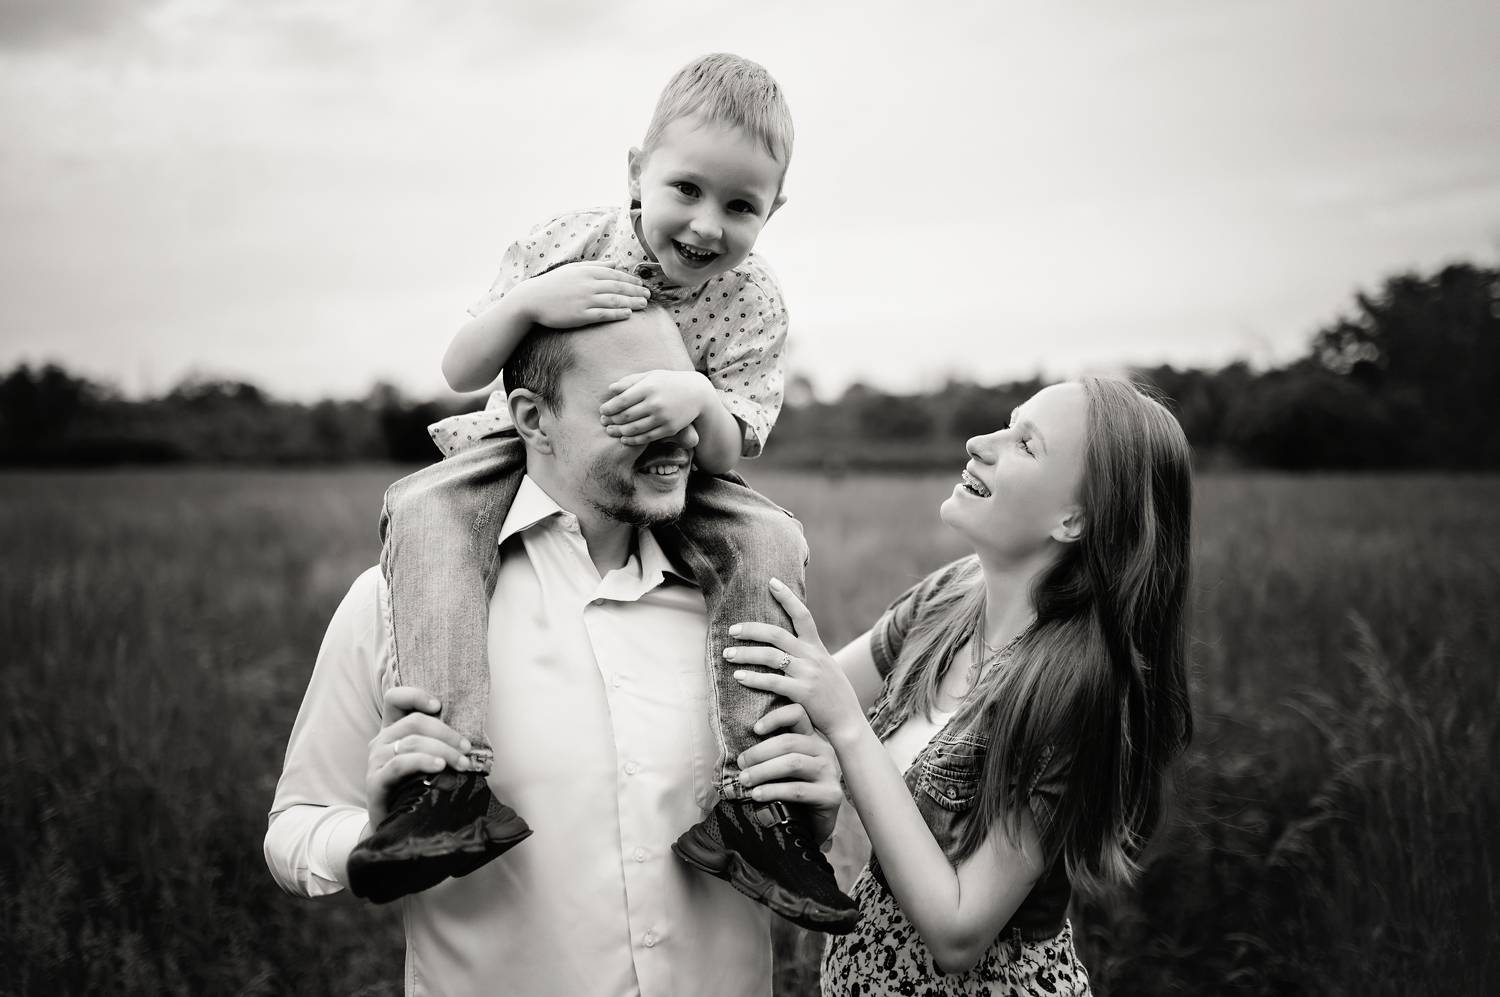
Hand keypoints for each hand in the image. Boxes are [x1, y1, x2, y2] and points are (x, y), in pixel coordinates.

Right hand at [364, 686, 472, 827]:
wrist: (393, 826)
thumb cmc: (415, 788)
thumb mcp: (428, 761)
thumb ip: (439, 745)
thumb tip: (467, 742)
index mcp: (392, 730)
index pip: (395, 699)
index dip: (416, 696)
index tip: (439, 706)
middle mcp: (381, 741)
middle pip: (414, 722)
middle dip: (446, 733)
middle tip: (467, 749)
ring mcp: (376, 761)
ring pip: (412, 742)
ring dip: (444, 750)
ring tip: (462, 764)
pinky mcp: (375, 781)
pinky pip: (401, 764)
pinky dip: (424, 762)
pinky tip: (440, 767)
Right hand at [518, 261, 649, 327]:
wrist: (532, 300)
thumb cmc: (554, 284)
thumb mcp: (574, 269)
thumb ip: (596, 265)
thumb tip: (615, 262)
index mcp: (587, 271)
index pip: (615, 274)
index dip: (631, 280)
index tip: (642, 284)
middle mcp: (588, 284)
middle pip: (618, 287)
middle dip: (636, 291)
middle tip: (649, 295)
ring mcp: (584, 300)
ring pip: (614, 300)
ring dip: (631, 302)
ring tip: (644, 304)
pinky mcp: (580, 315)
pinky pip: (603, 314)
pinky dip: (617, 313)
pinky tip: (628, 314)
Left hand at [599, 369, 711, 445]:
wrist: (697, 393)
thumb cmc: (669, 382)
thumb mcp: (651, 376)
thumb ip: (631, 381)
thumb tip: (611, 389)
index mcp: (649, 387)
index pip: (622, 400)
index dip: (609, 408)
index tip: (602, 411)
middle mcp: (655, 402)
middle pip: (626, 416)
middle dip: (612, 421)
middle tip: (604, 423)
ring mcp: (663, 417)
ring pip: (635, 429)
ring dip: (620, 432)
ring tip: (611, 431)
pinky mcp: (669, 428)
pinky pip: (647, 437)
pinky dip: (633, 440)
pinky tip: (625, 439)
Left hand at [726, 579, 866, 746]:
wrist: (848, 722)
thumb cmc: (833, 696)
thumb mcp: (826, 668)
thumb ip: (809, 656)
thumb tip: (789, 645)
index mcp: (817, 648)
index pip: (803, 615)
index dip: (788, 597)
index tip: (772, 582)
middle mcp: (813, 656)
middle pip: (777, 634)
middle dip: (751, 630)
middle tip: (731, 630)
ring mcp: (808, 674)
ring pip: (770, 656)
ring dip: (745, 654)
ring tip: (727, 655)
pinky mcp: (803, 692)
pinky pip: (773, 682)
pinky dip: (753, 678)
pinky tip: (739, 677)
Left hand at [736, 702, 842, 845]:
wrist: (815, 825)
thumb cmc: (793, 792)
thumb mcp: (783, 768)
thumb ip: (771, 755)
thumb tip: (740, 754)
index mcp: (811, 738)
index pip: (798, 714)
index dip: (776, 717)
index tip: (755, 729)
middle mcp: (824, 751)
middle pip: (790, 742)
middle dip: (760, 752)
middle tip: (741, 764)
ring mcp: (830, 772)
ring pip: (793, 763)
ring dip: (763, 771)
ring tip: (745, 780)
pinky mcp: (831, 795)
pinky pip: (797, 790)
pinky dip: (773, 791)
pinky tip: (757, 795)